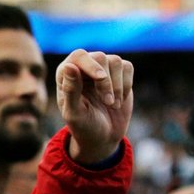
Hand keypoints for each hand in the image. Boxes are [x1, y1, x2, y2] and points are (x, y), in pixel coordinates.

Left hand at [55, 49, 134, 164]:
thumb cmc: (83, 127)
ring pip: (115, 61)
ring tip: (112, 105)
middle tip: (107, 102)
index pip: (79, 56)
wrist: (102, 138)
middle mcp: (83, 67)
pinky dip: (126, 85)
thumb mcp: (74, 114)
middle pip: (100, 57)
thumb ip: (71, 90)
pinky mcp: (119, 73)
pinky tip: (119, 100)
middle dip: (106, 82)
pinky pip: (127, 67)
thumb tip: (70, 66)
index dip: (91, 64)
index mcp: (66, 74)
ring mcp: (101, 69)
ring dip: (117, 86)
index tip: (101, 78)